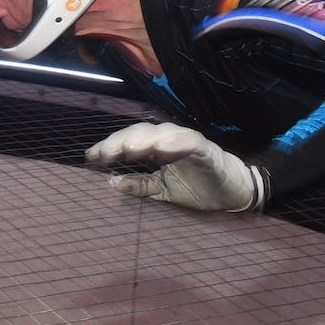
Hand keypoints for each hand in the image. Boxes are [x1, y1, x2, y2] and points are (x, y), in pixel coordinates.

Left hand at [84, 122, 263, 211]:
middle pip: (140, 133)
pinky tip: (160, 150)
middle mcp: (169, 140)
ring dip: (143, 139)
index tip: (91, 157)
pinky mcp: (205, 149)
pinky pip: (188, 141)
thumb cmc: (198, 186)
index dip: (109, 146)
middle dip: (119, 141)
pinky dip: (174, 143)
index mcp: (156, 148)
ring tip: (127, 148)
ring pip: (161, 132)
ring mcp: (186, 141)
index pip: (128, 141)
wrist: (234, 192)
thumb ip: (139, 185)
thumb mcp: (163, 190)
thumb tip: (111, 182)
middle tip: (103, 153)